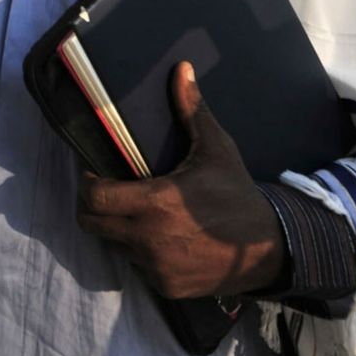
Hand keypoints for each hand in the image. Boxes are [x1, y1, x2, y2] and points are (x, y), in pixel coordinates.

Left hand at [74, 62, 285, 298]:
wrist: (269, 249)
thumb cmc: (237, 193)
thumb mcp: (216, 149)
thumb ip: (191, 110)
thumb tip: (181, 69)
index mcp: (155, 203)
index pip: (94, 197)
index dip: (86, 184)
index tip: (94, 174)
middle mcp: (149, 238)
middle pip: (91, 224)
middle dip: (92, 207)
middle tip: (106, 192)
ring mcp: (156, 266)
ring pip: (114, 245)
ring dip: (117, 230)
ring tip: (136, 213)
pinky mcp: (166, 287)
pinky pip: (137, 268)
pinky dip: (140, 253)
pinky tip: (159, 237)